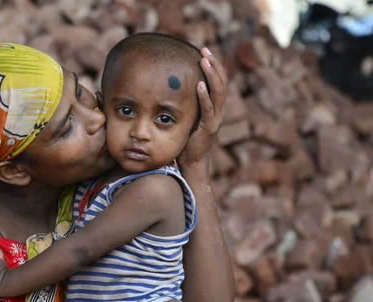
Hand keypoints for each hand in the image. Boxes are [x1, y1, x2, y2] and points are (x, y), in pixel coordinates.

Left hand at [177, 47, 227, 173]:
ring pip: (219, 92)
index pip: (218, 82)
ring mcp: (215, 119)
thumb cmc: (185, 141)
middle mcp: (218, 111)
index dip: (213, 66)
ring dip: (211, 74)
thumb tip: (167, 87)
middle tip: (205, 50)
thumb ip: (184, 103)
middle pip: (222, 82)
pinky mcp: (209, 128)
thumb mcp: (185, 117)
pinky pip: (208, 109)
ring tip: (204, 60)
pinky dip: (204, 95)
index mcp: (214, 107)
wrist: (191, 164)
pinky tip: (199, 84)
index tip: (204, 51)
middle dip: (214, 64)